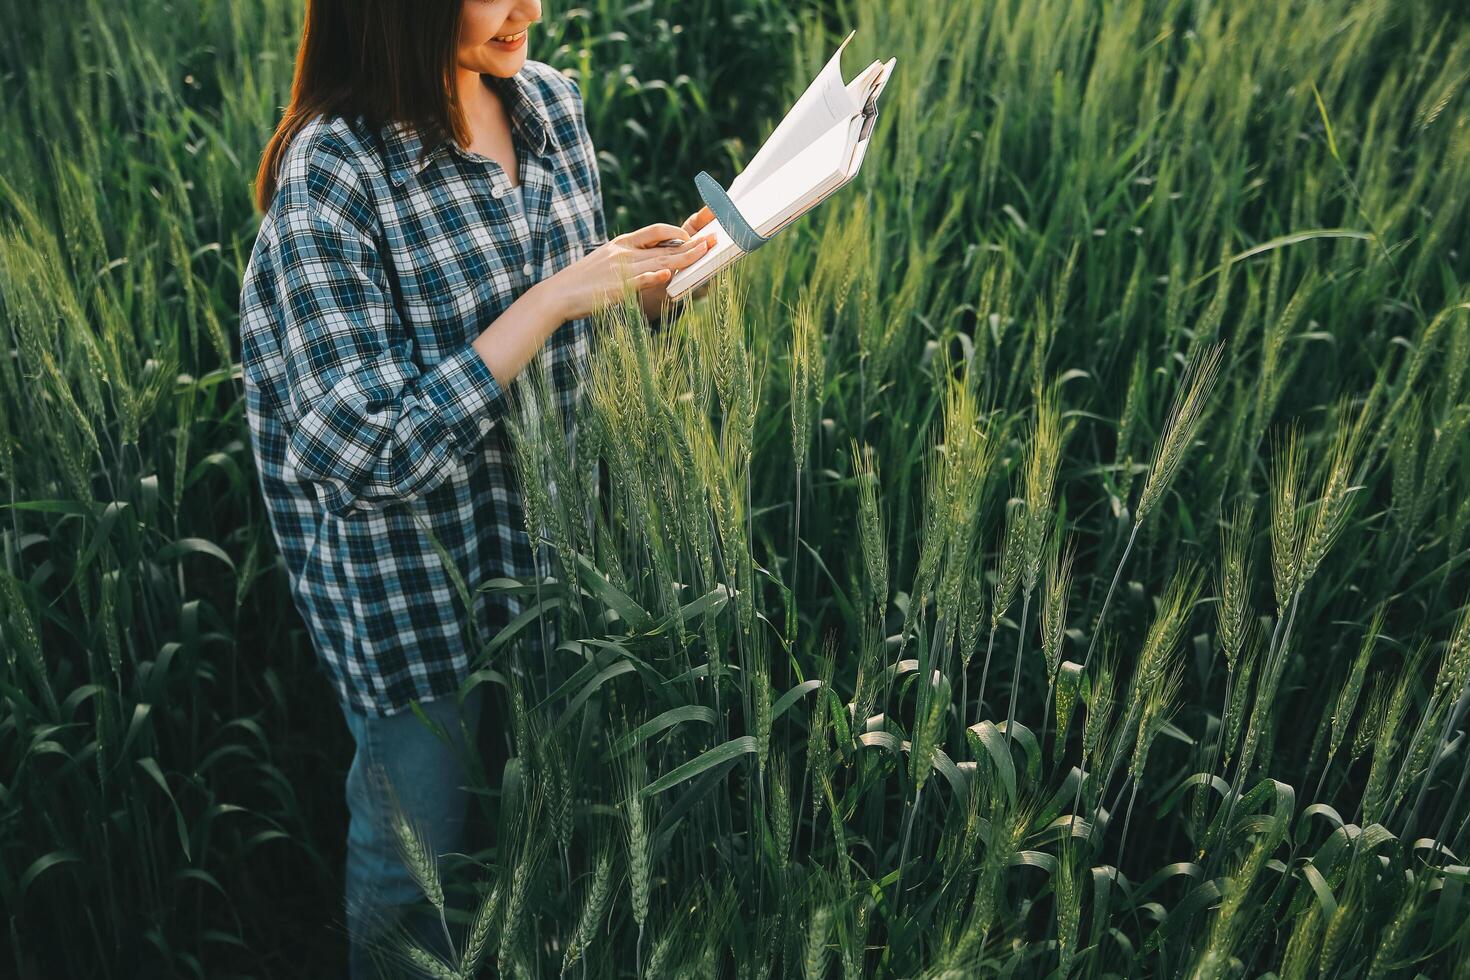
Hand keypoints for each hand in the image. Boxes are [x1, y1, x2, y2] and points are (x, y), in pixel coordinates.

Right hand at [546, 222, 715, 322]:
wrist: (558, 294)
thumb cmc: (583, 281)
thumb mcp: (606, 261)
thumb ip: (629, 259)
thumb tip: (652, 261)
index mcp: (622, 243)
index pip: (656, 230)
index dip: (677, 232)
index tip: (692, 237)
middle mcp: (625, 252)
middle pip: (665, 246)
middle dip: (692, 244)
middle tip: (714, 241)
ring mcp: (621, 269)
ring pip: (660, 260)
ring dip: (685, 257)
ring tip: (704, 252)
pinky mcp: (617, 288)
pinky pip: (640, 280)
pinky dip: (655, 276)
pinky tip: (670, 273)